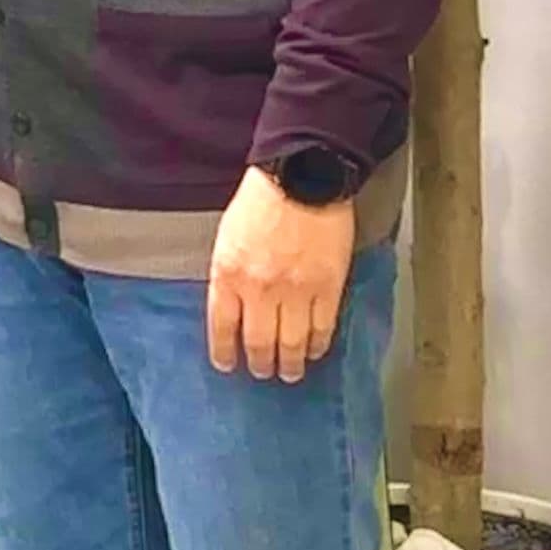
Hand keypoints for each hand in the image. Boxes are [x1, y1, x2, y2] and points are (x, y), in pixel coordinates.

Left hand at [208, 167, 352, 381]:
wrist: (303, 176)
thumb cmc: (261, 201)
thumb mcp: (228, 238)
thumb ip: (229, 274)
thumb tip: (235, 307)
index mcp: (228, 274)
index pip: (222, 327)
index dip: (224, 352)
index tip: (228, 365)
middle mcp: (259, 290)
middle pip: (259, 342)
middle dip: (260, 364)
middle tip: (263, 373)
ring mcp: (296, 291)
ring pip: (292, 343)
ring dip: (291, 363)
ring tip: (290, 372)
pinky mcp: (328, 287)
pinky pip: (323, 328)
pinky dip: (318, 345)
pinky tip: (315, 351)